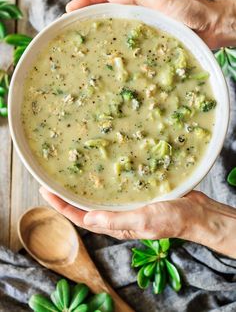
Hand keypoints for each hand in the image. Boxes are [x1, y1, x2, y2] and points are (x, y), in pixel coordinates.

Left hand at [40, 187, 235, 257]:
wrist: (195, 213)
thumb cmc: (172, 219)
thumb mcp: (143, 220)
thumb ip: (116, 220)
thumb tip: (88, 220)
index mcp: (115, 225)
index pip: (81, 217)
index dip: (61, 206)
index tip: (45, 191)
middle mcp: (117, 216)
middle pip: (85, 207)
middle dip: (67, 196)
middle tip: (52, 179)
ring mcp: (126, 205)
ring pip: (98, 197)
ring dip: (83, 188)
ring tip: (71, 173)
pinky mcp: (136, 195)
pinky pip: (114, 189)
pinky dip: (103, 181)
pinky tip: (103, 168)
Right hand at [66, 0, 235, 48]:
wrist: (212, 27)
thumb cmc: (191, 9)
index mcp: (138, 2)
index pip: (107, 0)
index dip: (88, 3)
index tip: (70, 9)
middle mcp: (138, 18)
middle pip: (108, 18)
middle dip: (89, 21)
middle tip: (71, 28)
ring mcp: (143, 34)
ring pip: (117, 35)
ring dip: (101, 39)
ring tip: (83, 48)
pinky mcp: (151, 48)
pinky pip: (131, 51)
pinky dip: (119, 56)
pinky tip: (111, 64)